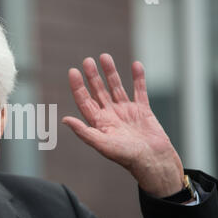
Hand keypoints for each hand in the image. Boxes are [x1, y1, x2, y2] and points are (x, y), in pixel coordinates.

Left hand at [62, 54, 183, 197]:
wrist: (153, 161)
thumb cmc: (127, 157)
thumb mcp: (102, 144)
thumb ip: (83, 131)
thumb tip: (64, 120)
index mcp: (99, 123)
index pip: (84, 101)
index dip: (78, 86)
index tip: (73, 72)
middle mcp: (111, 115)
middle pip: (98, 91)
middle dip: (92, 76)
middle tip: (87, 61)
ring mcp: (126, 112)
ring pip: (116, 88)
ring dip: (111, 73)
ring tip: (105, 56)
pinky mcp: (143, 110)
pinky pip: (140, 90)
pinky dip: (138, 78)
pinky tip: (135, 65)